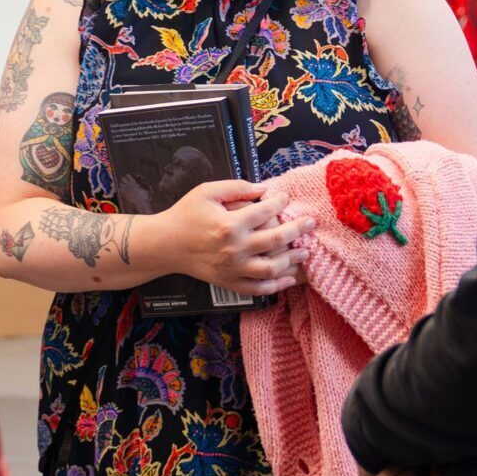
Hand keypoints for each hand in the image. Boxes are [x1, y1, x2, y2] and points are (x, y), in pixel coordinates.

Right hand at [155, 178, 309, 296]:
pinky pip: (258, 288)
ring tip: (305, 251)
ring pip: (272, 268)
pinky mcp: (229, 282)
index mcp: (230, 224)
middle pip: (276, 240)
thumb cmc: (186, 214)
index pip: (265, 211)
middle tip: (310, 223)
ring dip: (292, 260)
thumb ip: (236, 187)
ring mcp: (233, 268)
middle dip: (297, 229)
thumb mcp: (207, 191)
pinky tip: (288, 278)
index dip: (280, 202)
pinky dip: (276, 286)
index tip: (285, 197)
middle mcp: (235, 248)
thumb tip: (264, 189)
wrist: (166, 245)